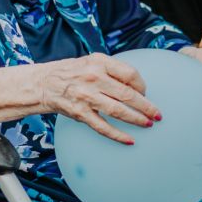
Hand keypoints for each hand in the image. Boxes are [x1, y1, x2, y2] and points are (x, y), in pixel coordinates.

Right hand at [40, 53, 161, 144]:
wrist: (44, 83)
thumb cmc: (73, 72)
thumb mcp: (92, 62)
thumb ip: (113, 70)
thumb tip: (138, 87)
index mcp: (100, 62)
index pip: (130, 74)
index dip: (142, 85)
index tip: (146, 93)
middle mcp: (93, 78)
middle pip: (127, 94)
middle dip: (146, 106)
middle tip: (157, 115)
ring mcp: (86, 96)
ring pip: (118, 111)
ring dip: (136, 119)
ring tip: (148, 124)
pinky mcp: (79, 113)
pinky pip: (102, 126)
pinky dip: (117, 135)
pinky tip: (129, 140)